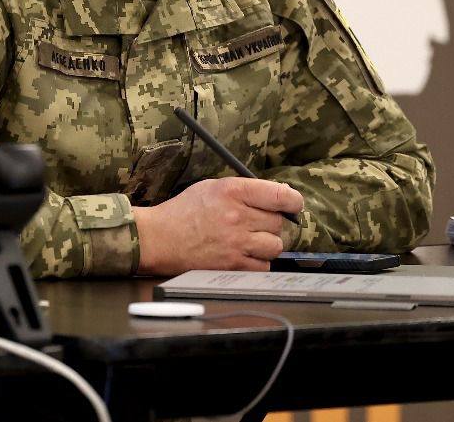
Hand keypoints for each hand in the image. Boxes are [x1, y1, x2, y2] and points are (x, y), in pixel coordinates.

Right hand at [132, 178, 303, 274]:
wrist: (159, 238)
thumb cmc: (184, 211)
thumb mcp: (211, 187)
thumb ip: (243, 190)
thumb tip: (278, 196)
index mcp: (232, 191)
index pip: (280, 195)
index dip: (293, 201)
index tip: (293, 205)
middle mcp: (237, 216)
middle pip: (279, 222)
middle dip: (270, 223)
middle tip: (255, 224)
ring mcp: (236, 243)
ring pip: (275, 246)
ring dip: (266, 244)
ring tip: (248, 240)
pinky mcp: (233, 265)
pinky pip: (263, 266)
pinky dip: (257, 262)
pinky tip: (242, 255)